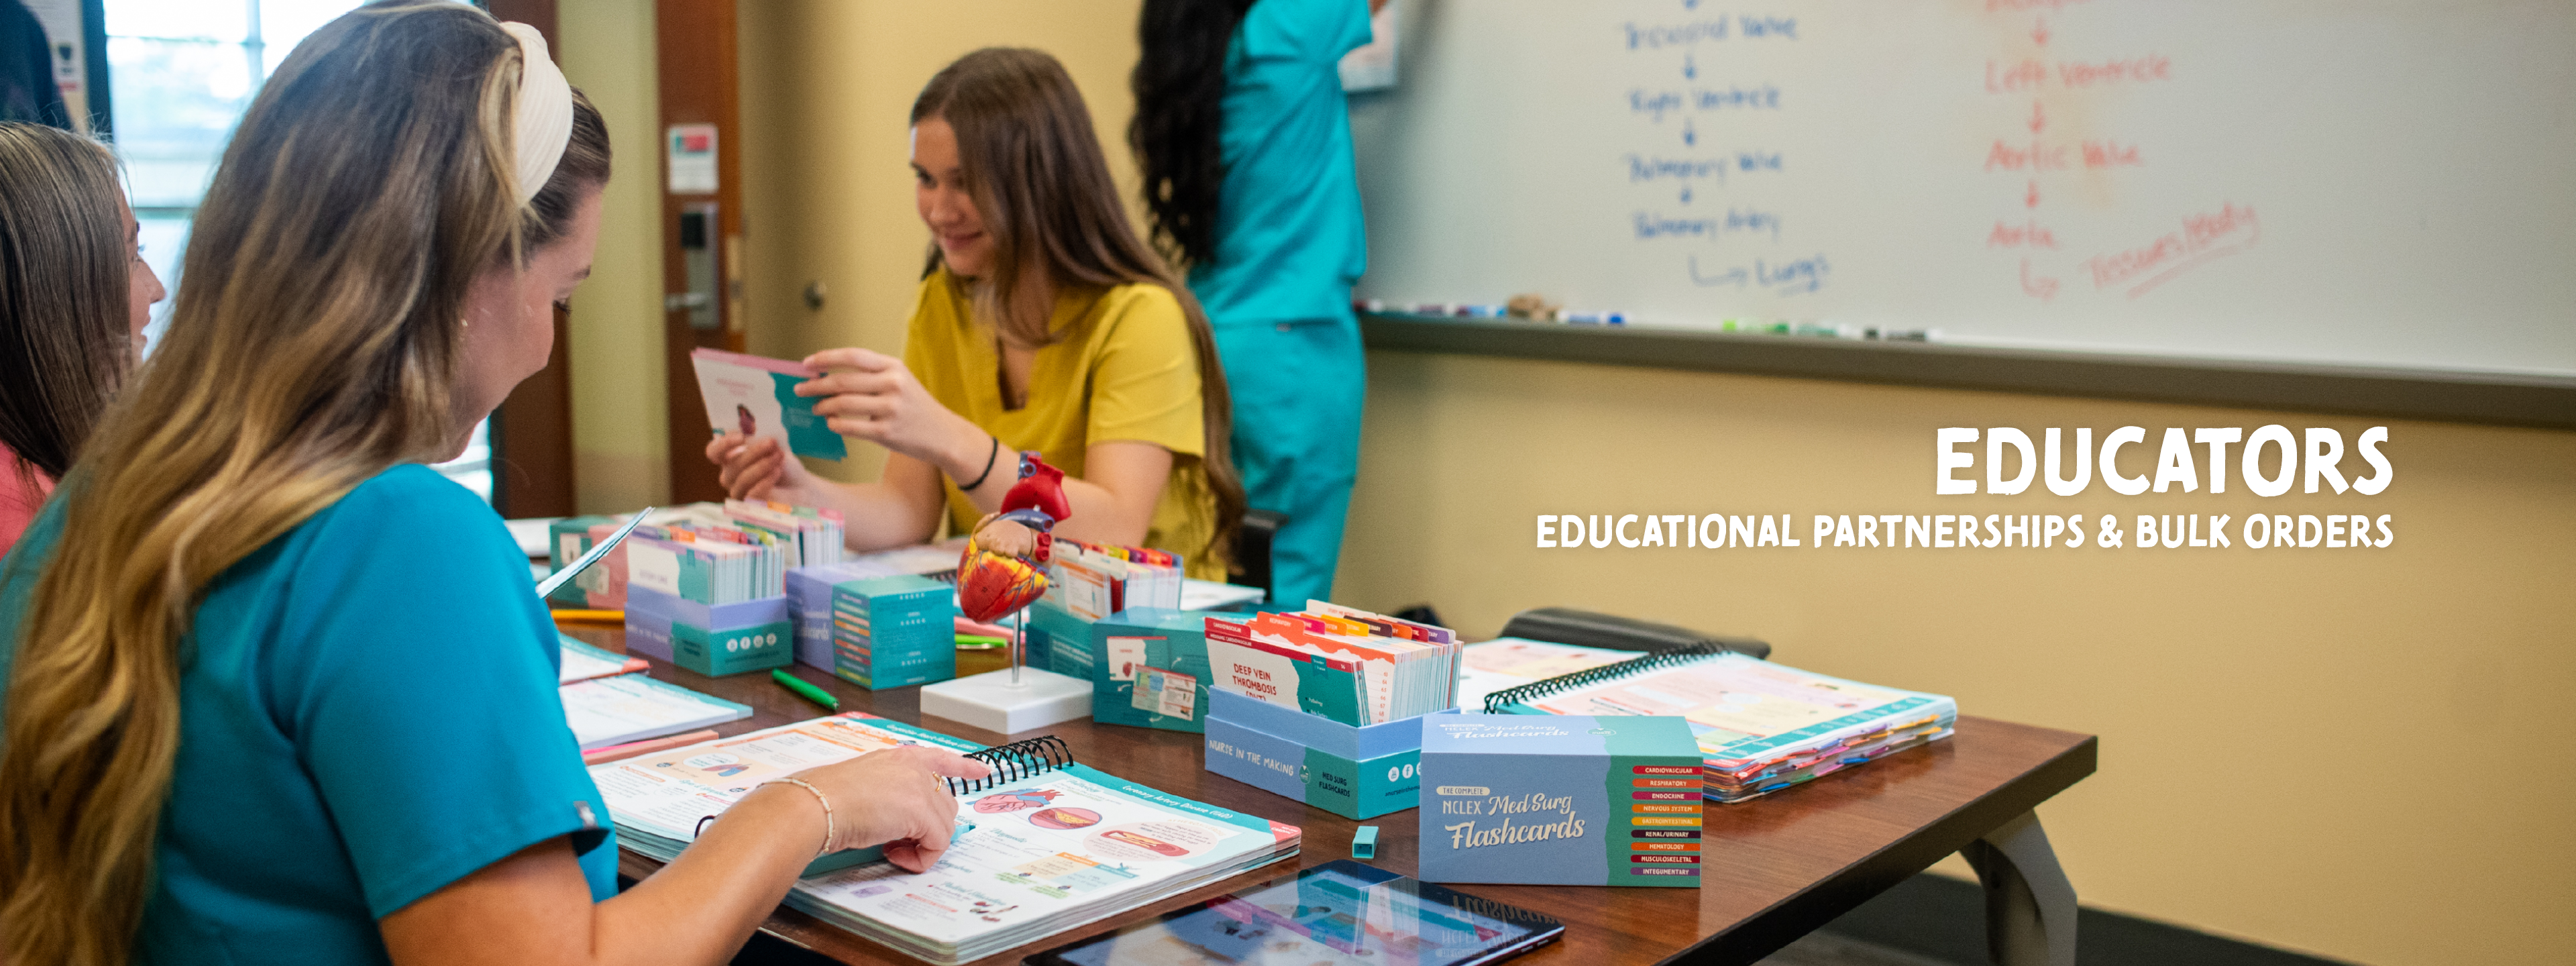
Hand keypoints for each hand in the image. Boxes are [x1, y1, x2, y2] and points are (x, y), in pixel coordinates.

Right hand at [704, 432, 808, 500]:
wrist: (800, 485)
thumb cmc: (782, 464)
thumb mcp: (772, 446)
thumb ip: (759, 439)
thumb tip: (750, 432)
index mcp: (729, 458)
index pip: (713, 452)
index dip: (723, 444)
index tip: (741, 437)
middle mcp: (729, 476)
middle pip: (731, 465)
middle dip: (753, 451)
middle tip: (772, 442)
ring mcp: (739, 493)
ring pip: (742, 480)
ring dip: (761, 465)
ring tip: (778, 456)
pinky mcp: (751, 508)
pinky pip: (752, 495)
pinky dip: (764, 481)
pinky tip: (776, 471)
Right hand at [782, 745, 991, 871]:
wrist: (816, 805)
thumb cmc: (826, 799)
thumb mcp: (864, 786)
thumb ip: (891, 794)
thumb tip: (902, 821)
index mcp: (900, 759)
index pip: (941, 759)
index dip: (964, 766)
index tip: (983, 770)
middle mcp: (915, 768)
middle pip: (944, 806)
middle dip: (927, 828)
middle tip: (894, 841)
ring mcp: (921, 787)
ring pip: (944, 827)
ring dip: (921, 845)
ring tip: (888, 847)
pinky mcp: (922, 811)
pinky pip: (938, 844)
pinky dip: (920, 858)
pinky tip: (893, 854)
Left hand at [797, 348, 981, 468]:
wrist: (943, 434)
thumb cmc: (915, 406)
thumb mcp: (900, 380)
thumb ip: (871, 375)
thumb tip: (829, 376)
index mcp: (894, 366)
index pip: (853, 356)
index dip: (825, 358)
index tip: (806, 364)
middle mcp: (892, 384)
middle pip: (842, 381)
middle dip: (815, 385)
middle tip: (800, 389)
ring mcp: (890, 408)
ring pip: (842, 404)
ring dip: (822, 406)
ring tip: (815, 408)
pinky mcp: (886, 432)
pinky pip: (850, 427)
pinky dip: (835, 424)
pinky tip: (830, 423)